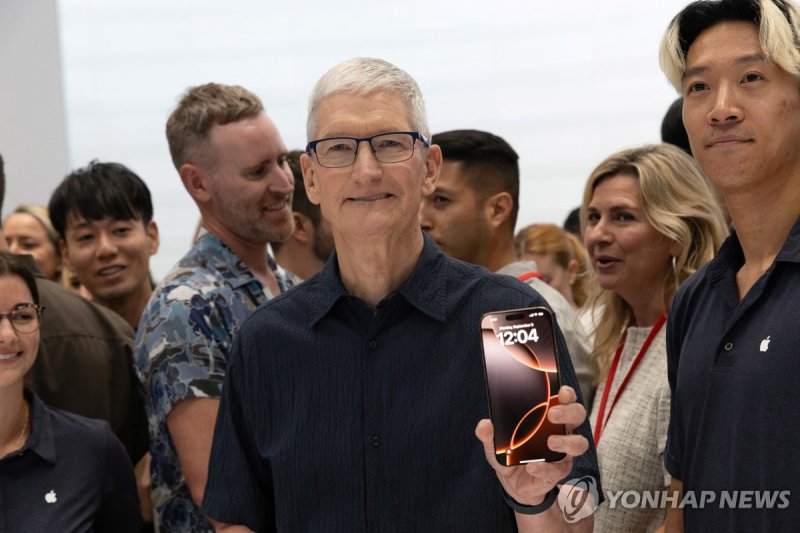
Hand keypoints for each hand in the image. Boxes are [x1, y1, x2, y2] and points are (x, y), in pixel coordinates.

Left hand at [475, 385, 588, 504]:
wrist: (513, 482)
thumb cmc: (510, 454)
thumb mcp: (495, 444)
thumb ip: (489, 435)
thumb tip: (484, 424)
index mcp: (549, 417)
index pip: (565, 400)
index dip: (567, 394)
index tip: (561, 391)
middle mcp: (561, 431)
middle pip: (577, 415)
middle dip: (568, 412)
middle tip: (552, 414)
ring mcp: (564, 452)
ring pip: (579, 443)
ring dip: (566, 441)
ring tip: (550, 443)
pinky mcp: (559, 471)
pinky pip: (558, 469)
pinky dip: (545, 468)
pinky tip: (532, 467)